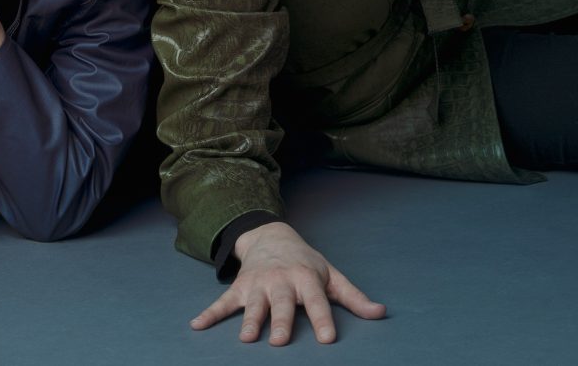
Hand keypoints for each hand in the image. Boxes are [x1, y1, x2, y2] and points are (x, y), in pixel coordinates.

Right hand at [191, 223, 385, 345]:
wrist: (270, 236)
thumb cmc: (305, 262)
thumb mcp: (331, 274)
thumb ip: (353, 297)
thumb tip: (381, 313)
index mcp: (306, 279)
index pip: (317, 302)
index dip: (323, 320)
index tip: (327, 339)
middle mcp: (281, 281)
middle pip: (282, 305)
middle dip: (280, 322)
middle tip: (280, 341)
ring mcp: (258, 285)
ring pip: (253, 305)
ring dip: (249, 321)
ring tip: (246, 339)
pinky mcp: (240, 288)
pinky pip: (223, 302)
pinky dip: (209, 314)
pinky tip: (197, 325)